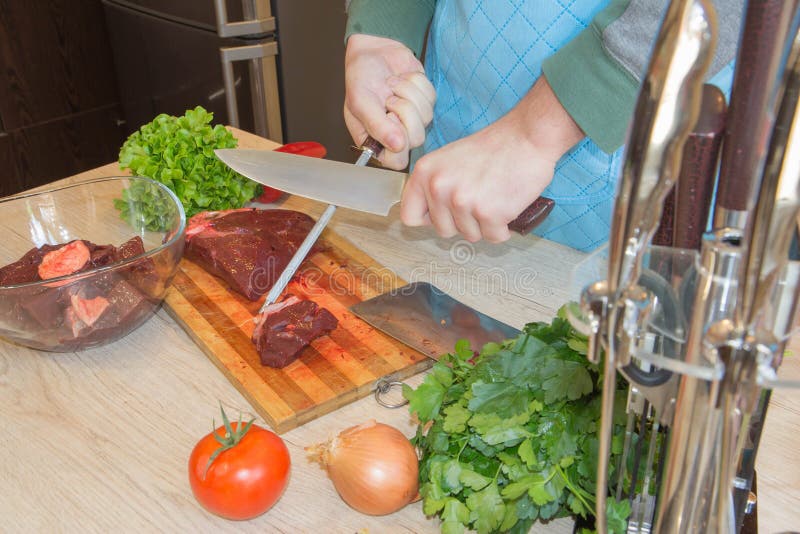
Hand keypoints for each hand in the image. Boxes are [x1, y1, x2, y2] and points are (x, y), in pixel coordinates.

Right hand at [344, 34, 435, 169]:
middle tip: (389, 98)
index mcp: (376, 141)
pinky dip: (416, 83)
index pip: (396, 161)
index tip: (388, 118)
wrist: (373, 51)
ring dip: (408, 93)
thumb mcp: (360, 101)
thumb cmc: (360, 77)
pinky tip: (402, 79)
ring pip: (426, 117)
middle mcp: (397, 134)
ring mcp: (414, 119)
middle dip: (404, 111)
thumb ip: (376, 125)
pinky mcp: (425, 101)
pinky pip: (431, 97)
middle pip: (416, 139)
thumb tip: (396, 146)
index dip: (397, 141)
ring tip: (391, 84)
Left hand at [400, 76, 583, 242]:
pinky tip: (507, 205)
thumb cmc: (494, 147)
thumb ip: (435, 186)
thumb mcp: (449, 160)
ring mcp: (463, 202)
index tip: (444, 214)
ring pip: (470, 235)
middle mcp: (439, 187)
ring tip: (494, 197)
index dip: (429, 219)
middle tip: (479, 200)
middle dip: (462, 222)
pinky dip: (504, 228)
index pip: (410, 217)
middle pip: (442, 231)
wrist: (527, 136)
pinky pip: (493, 237)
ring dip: (485, 224)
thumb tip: (429, 215)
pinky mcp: (489, 213)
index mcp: (425, 173)